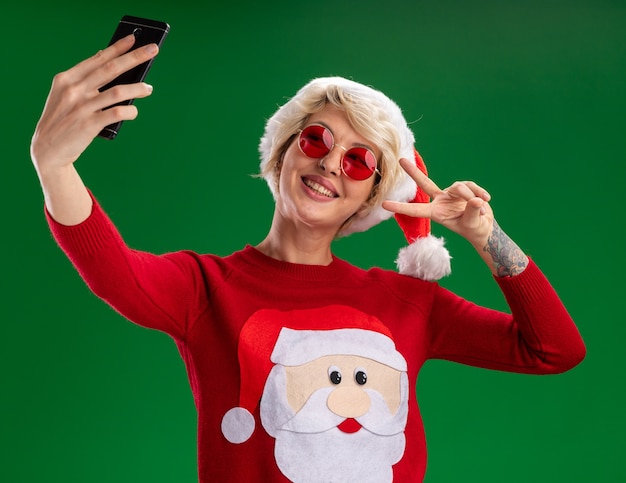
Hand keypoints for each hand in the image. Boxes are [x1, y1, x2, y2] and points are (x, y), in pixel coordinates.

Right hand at [30, 34, 157, 173]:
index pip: (97, 59)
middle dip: (134, 57)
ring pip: (118, 91)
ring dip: (137, 88)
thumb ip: (83, 80)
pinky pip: (116, 113)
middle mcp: (74, 90)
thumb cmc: (63, 120)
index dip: (117, 48)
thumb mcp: (65, 95)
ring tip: (149, 88)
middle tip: (153, 50)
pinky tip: (134, 111)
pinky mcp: (89, 124)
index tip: (133, 38)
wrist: (48, 149)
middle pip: (111, 68)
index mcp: (67, 79)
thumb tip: (105, 58)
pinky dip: (129, 111)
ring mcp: (82, 107)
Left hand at [382, 158, 493, 248]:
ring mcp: (450, 193)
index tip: (384, 205)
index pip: (415, 210)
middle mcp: (440, 201)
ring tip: (482, 210)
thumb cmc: (474, 228)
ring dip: (472, 197)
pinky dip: (480, 193)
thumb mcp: (473, 224)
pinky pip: (471, 185)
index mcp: (436, 213)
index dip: (400, 207)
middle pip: (424, 183)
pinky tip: (486, 200)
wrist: (484, 226)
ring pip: (460, 187)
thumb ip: (472, 212)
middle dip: (413, 172)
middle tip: (400, 160)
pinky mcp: (463, 188)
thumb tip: (475, 200)